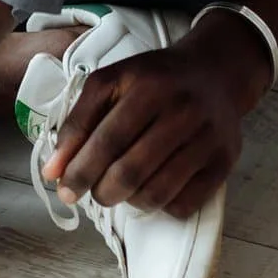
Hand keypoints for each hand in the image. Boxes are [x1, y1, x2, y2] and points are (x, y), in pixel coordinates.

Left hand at [40, 19, 269, 217]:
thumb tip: (53, 171)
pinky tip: (150, 188)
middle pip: (130, 171)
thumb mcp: (110, 83)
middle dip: (101, 191)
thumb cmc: (154, 79)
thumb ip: (78, 122)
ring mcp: (207, 138)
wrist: (215, 72)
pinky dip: (159, 206)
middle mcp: (182, 111)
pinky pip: (184, 204)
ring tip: (119, 189)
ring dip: (127, 201)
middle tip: (93, 192)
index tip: (64, 188)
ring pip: (156, 193)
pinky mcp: (224, 162)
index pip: (106, 140)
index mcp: (148, 86)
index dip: (80, 170)